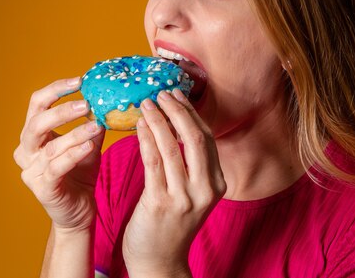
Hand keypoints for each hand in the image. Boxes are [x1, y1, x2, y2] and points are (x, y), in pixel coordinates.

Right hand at [14, 77, 104, 231]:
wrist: (80, 211)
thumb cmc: (81, 174)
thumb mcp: (89, 142)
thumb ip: (92, 122)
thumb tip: (107, 99)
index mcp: (34, 135)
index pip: (37, 104)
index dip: (56, 89)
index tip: (80, 80)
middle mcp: (26, 151)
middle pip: (36, 123)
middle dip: (62, 111)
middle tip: (86, 104)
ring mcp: (31, 171)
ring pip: (50, 147)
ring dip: (75, 133)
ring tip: (96, 125)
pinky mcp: (42, 188)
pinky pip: (56, 168)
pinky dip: (73, 155)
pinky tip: (89, 146)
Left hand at [122, 89, 225, 276]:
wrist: (159, 262)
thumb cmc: (171, 223)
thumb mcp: (191, 193)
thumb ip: (190, 164)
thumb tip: (176, 123)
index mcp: (216, 183)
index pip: (208, 138)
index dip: (191, 113)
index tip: (176, 95)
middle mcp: (205, 190)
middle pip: (195, 138)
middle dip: (177, 111)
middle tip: (161, 93)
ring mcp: (184, 198)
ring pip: (172, 147)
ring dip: (158, 120)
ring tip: (146, 104)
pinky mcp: (160, 204)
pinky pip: (153, 163)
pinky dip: (145, 139)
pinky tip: (138, 126)